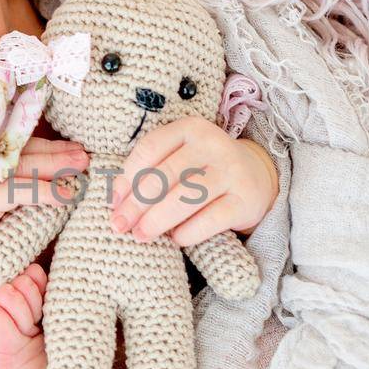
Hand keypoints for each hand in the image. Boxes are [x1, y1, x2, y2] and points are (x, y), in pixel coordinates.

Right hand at [0, 137, 87, 291]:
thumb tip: (38, 183)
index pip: (9, 141)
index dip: (41, 142)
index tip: (68, 145)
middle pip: (19, 148)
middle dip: (55, 150)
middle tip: (84, 154)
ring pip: (21, 165)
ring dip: (56, 165)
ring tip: (82, 169)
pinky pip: (16, 192)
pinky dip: (45, 191)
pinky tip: (66, 196)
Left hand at [108, 116, 277, 245]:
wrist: (256, 176)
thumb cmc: (202, 169)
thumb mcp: (178, 158)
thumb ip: (149, 172)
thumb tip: (116, 203)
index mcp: (190, 129)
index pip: (150, 149)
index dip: (127, 177)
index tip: (113, 202)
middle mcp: (212, 145)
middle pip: (165, 175)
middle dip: (137, 204)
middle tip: (120, 225)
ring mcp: (231, 171)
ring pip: (186, 197)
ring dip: (157, 220)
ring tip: (141, 235)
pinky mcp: (245, 200)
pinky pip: (210, 219)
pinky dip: (188, 232)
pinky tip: (175, 239)